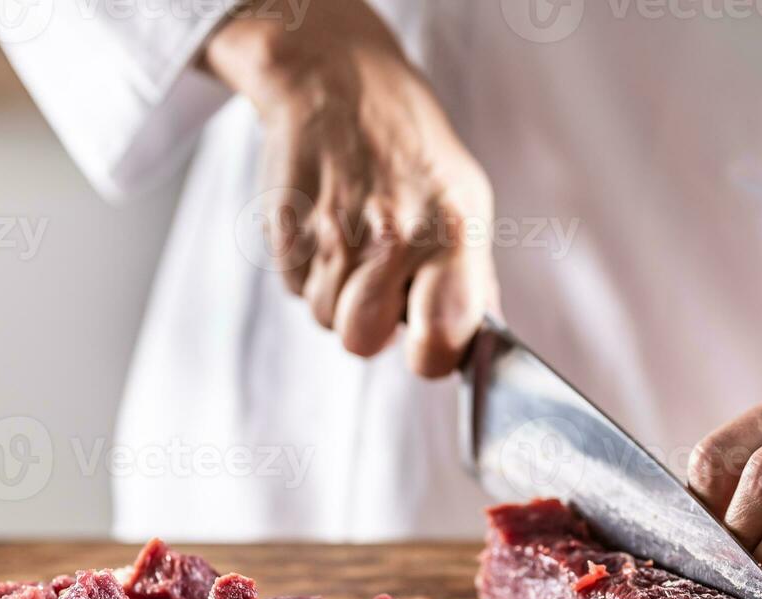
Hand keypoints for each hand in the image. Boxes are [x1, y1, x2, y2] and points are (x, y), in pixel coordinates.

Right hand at [203, 1, 497, 376]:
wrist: (337, 79)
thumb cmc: (411, 146)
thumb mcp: (465, 197)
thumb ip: (472, 274)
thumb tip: (476, 341)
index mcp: (450, 230)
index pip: (442, 336)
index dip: (433, 355)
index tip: (428, 345)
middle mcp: (391, 234)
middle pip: (361, 341)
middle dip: (369, 326)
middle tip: (381, 287)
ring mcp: (331, 231)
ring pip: (323, 317)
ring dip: (337, 294)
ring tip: (354, 241)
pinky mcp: (284, 227)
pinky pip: (294, 287)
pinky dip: (309, 269)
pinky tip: (326, 225)